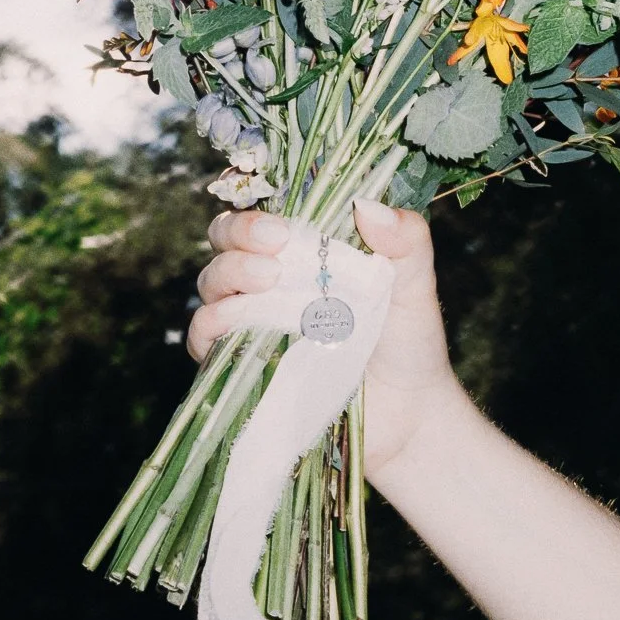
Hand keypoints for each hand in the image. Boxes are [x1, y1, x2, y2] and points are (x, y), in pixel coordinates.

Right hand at [186, 198, 457, 481]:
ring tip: (266, 281)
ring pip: (212, 284)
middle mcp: (270, 281)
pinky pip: (205, 338)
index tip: (283, 227)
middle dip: (237, 234)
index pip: (261, 214)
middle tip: (273, 247)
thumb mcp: (415, 285)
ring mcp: (252, 321)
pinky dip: (211, 325)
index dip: (259, 212)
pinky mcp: (241, 362)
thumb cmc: (408, 343)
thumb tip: (368, 205)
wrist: (406, 415)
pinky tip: (235, 323)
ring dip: (228, 274)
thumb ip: (405, 240)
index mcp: (306, 251)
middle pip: (223, 240)